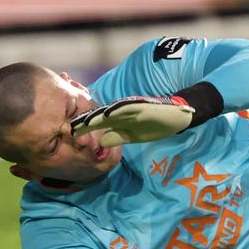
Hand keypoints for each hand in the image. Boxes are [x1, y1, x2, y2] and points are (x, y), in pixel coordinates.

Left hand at [72, 96, 195, 147]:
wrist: (177, 115)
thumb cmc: (156, 125)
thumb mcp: (133, 136)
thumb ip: (117, 137)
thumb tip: (99, 142)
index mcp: (119, 119)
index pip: (98, 123)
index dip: (85, 127)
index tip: (71, 134)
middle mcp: (122, 112)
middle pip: (100, 116)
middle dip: (85, 121)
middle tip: (70, 127)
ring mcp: (131, 108)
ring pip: (110, 112)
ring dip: (97, 116)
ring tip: (83, 122)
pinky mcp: (141, 106)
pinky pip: (127, 108)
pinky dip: (116, 110)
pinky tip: (107, 113)